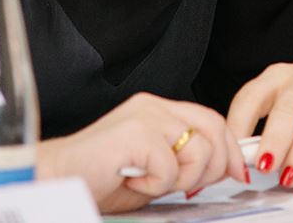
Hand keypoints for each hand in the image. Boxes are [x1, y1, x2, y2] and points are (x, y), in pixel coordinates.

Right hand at [37, 92, 245, 212]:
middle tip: (190, 187)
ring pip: (198, 148)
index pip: (210, 120)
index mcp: (157, 110)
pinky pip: (171, 166)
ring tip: (151, 184)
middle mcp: (153, 106)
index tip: (236, 172)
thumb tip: (222, 168)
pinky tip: (134, 182)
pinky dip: (157, 184)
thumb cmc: (98, 180)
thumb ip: (184, 164)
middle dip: (215, 165)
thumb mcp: (154, 172)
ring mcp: (145, 116)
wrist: (55, 181)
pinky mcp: (136, 133)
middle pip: (213, 127)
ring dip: (181, 178)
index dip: (230, 149)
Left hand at [227, 57, 292, 188]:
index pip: (251, 96)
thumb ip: (266, 136)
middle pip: (286, 108)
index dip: (239, 126)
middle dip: (274, 141)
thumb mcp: (289, 120)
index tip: (235, 156)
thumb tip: (243, 164)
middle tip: (266, 167)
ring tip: (291, 174)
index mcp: (278, 76)